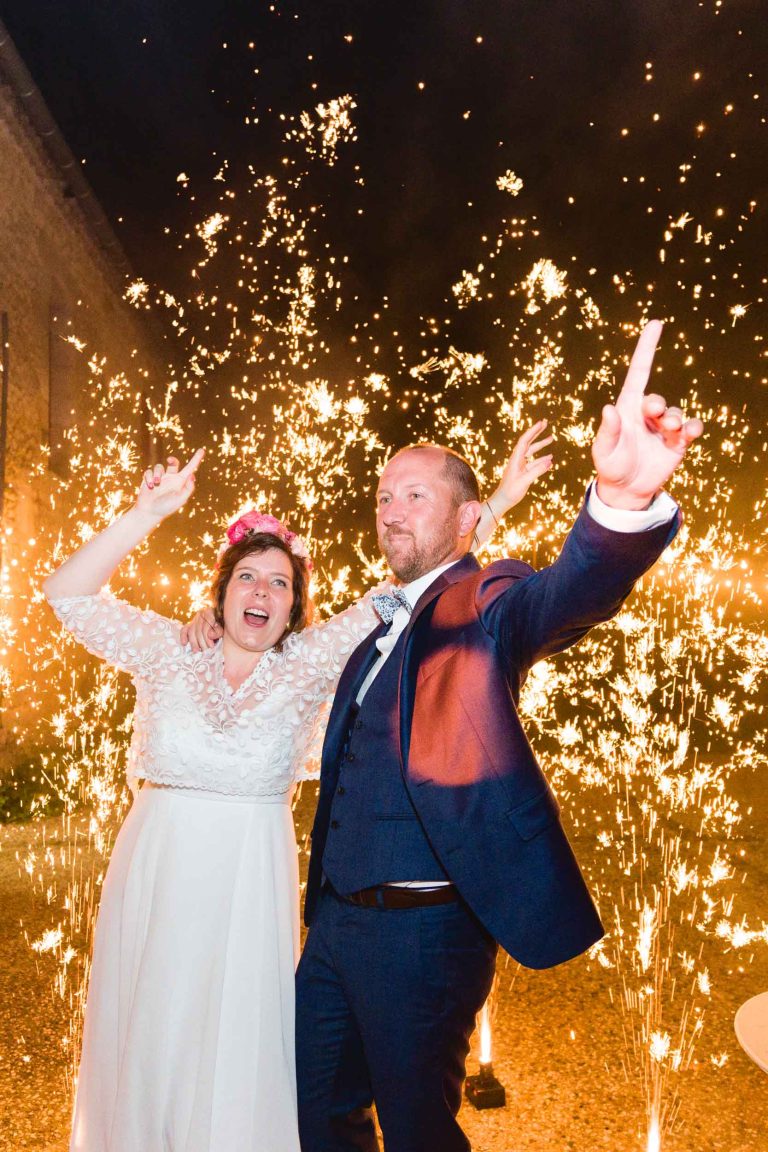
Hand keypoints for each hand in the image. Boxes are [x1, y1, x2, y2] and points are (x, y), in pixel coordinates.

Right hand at [134, 449, 204, 520]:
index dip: (196, 459)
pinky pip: (149, 471)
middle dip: (172, 460)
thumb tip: (192, 475)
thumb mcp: (180, 499)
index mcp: (181, 482)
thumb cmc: (167, 507)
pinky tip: (149, 486)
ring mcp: (160, 478)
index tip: (202, 450)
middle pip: (173, 463)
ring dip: (157, 474)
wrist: (150, 512)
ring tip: (156, 484)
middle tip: (170, 461)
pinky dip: (148, 478)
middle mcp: (171, 478)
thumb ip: (188, 488)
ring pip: (159, 467)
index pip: (190, 468)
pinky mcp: (149, 478)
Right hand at [180, 606, 221, 650]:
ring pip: (191, 631)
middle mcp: (201, 613)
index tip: (211, 646)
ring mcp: (195, 619)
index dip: (208, 637)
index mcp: (210, 611)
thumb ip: (218, 631)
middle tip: (206, 651)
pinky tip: (184, 643)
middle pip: (199, 629)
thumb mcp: (224, 627)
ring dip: (193, 642)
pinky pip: (184, 630)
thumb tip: (210, 635)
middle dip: (202, 642)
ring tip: (197, 651)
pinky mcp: (189, 625)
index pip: (207, 624)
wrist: (221, 624)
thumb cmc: (223, 626)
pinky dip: (183, 636)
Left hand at [488, 419, 553, 516]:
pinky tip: (550, 459)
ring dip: (541, 445)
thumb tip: (550, 461)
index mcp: (516, 459)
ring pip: (532, 451)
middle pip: (528, 442)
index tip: (541, 423)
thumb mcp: (524, 481)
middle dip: (536, 432)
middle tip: (545, 423)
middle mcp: (518, 459)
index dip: (533, 431)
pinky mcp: (523, 472)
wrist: (503, 500)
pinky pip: (534, 462)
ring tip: (551, 438)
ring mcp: (520, 465)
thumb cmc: (511, 492)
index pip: (525, 441)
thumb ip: (537, 471)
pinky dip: (542, 459)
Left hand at [592, 321, 702, 508]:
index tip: (655, 323)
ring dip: (674, 420)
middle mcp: (647, 414)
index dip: (646, 347)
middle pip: (656, 399)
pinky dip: (694, 428)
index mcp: (627, 407)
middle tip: (652, 412)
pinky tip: (690, 433)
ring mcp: (664, 427)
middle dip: (656, 404)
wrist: (625, 489)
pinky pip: (691, 429)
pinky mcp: (678, 442)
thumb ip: (607, 431)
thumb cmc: (610, 465)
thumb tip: (608, 409)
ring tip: (668, 430)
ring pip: (675, 414)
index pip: (638, 371)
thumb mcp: (603, 450)